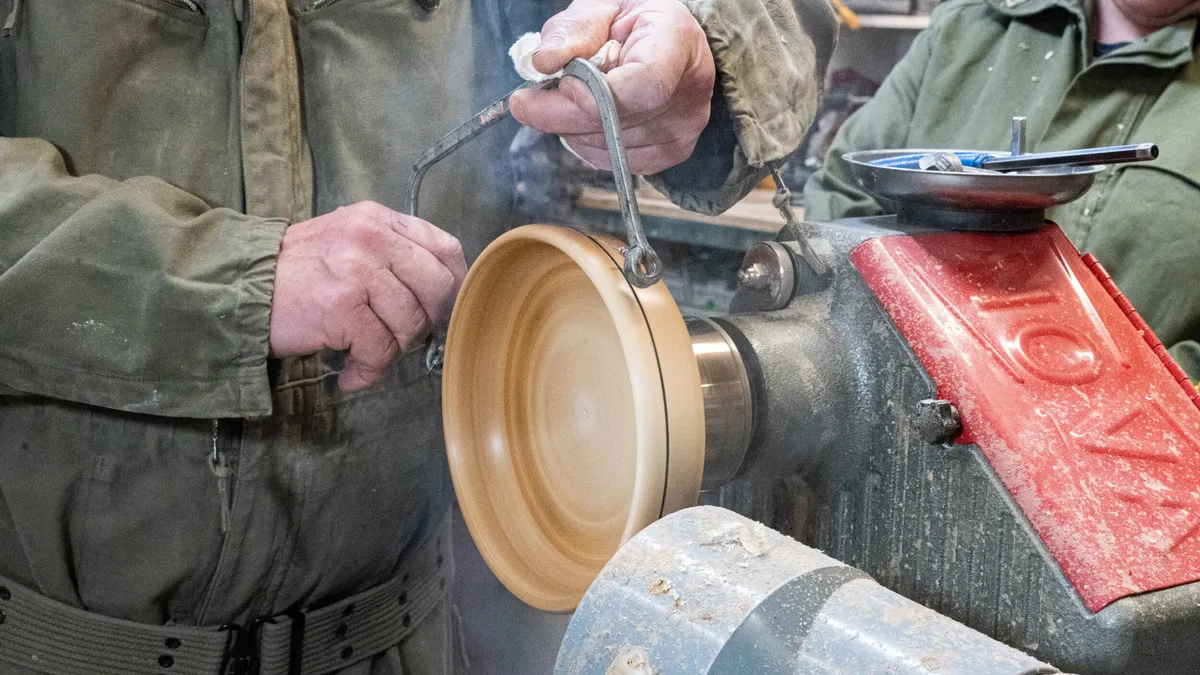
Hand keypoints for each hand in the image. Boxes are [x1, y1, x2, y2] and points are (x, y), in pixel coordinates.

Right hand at [269, 202, 466, 389]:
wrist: (237, 289)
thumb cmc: (295, 274)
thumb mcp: (347, 243)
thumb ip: (392, 256)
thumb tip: (441, 293)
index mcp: (378, 219)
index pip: (445, 248)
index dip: (454, 285)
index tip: (443, 310)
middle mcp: (371, 237)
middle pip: (437, 287)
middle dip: (427, 323)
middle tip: (402, 339)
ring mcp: (357, 269)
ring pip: (411, 324)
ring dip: (393, 350)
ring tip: (366, 355)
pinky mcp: (342, 305)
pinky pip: (381, 349)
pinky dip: (370, 370)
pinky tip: (353, 373)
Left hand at [509, 0, 714, 174]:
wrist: (664, 41)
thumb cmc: (631, 20)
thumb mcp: (600, 7)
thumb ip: (572, 31)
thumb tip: (544, 62)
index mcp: (677, 42)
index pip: (644, 84)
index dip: (595, 95)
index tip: (560, 84)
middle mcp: (689, 91)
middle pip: (617, 123)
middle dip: (563, 114)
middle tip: (529, 100)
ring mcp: (683, 128)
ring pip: (607, 147)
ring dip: (572, 128)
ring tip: (570, 98)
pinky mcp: (671, 153)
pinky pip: (612, 160)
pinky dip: (586, 141)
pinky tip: (587, 116)